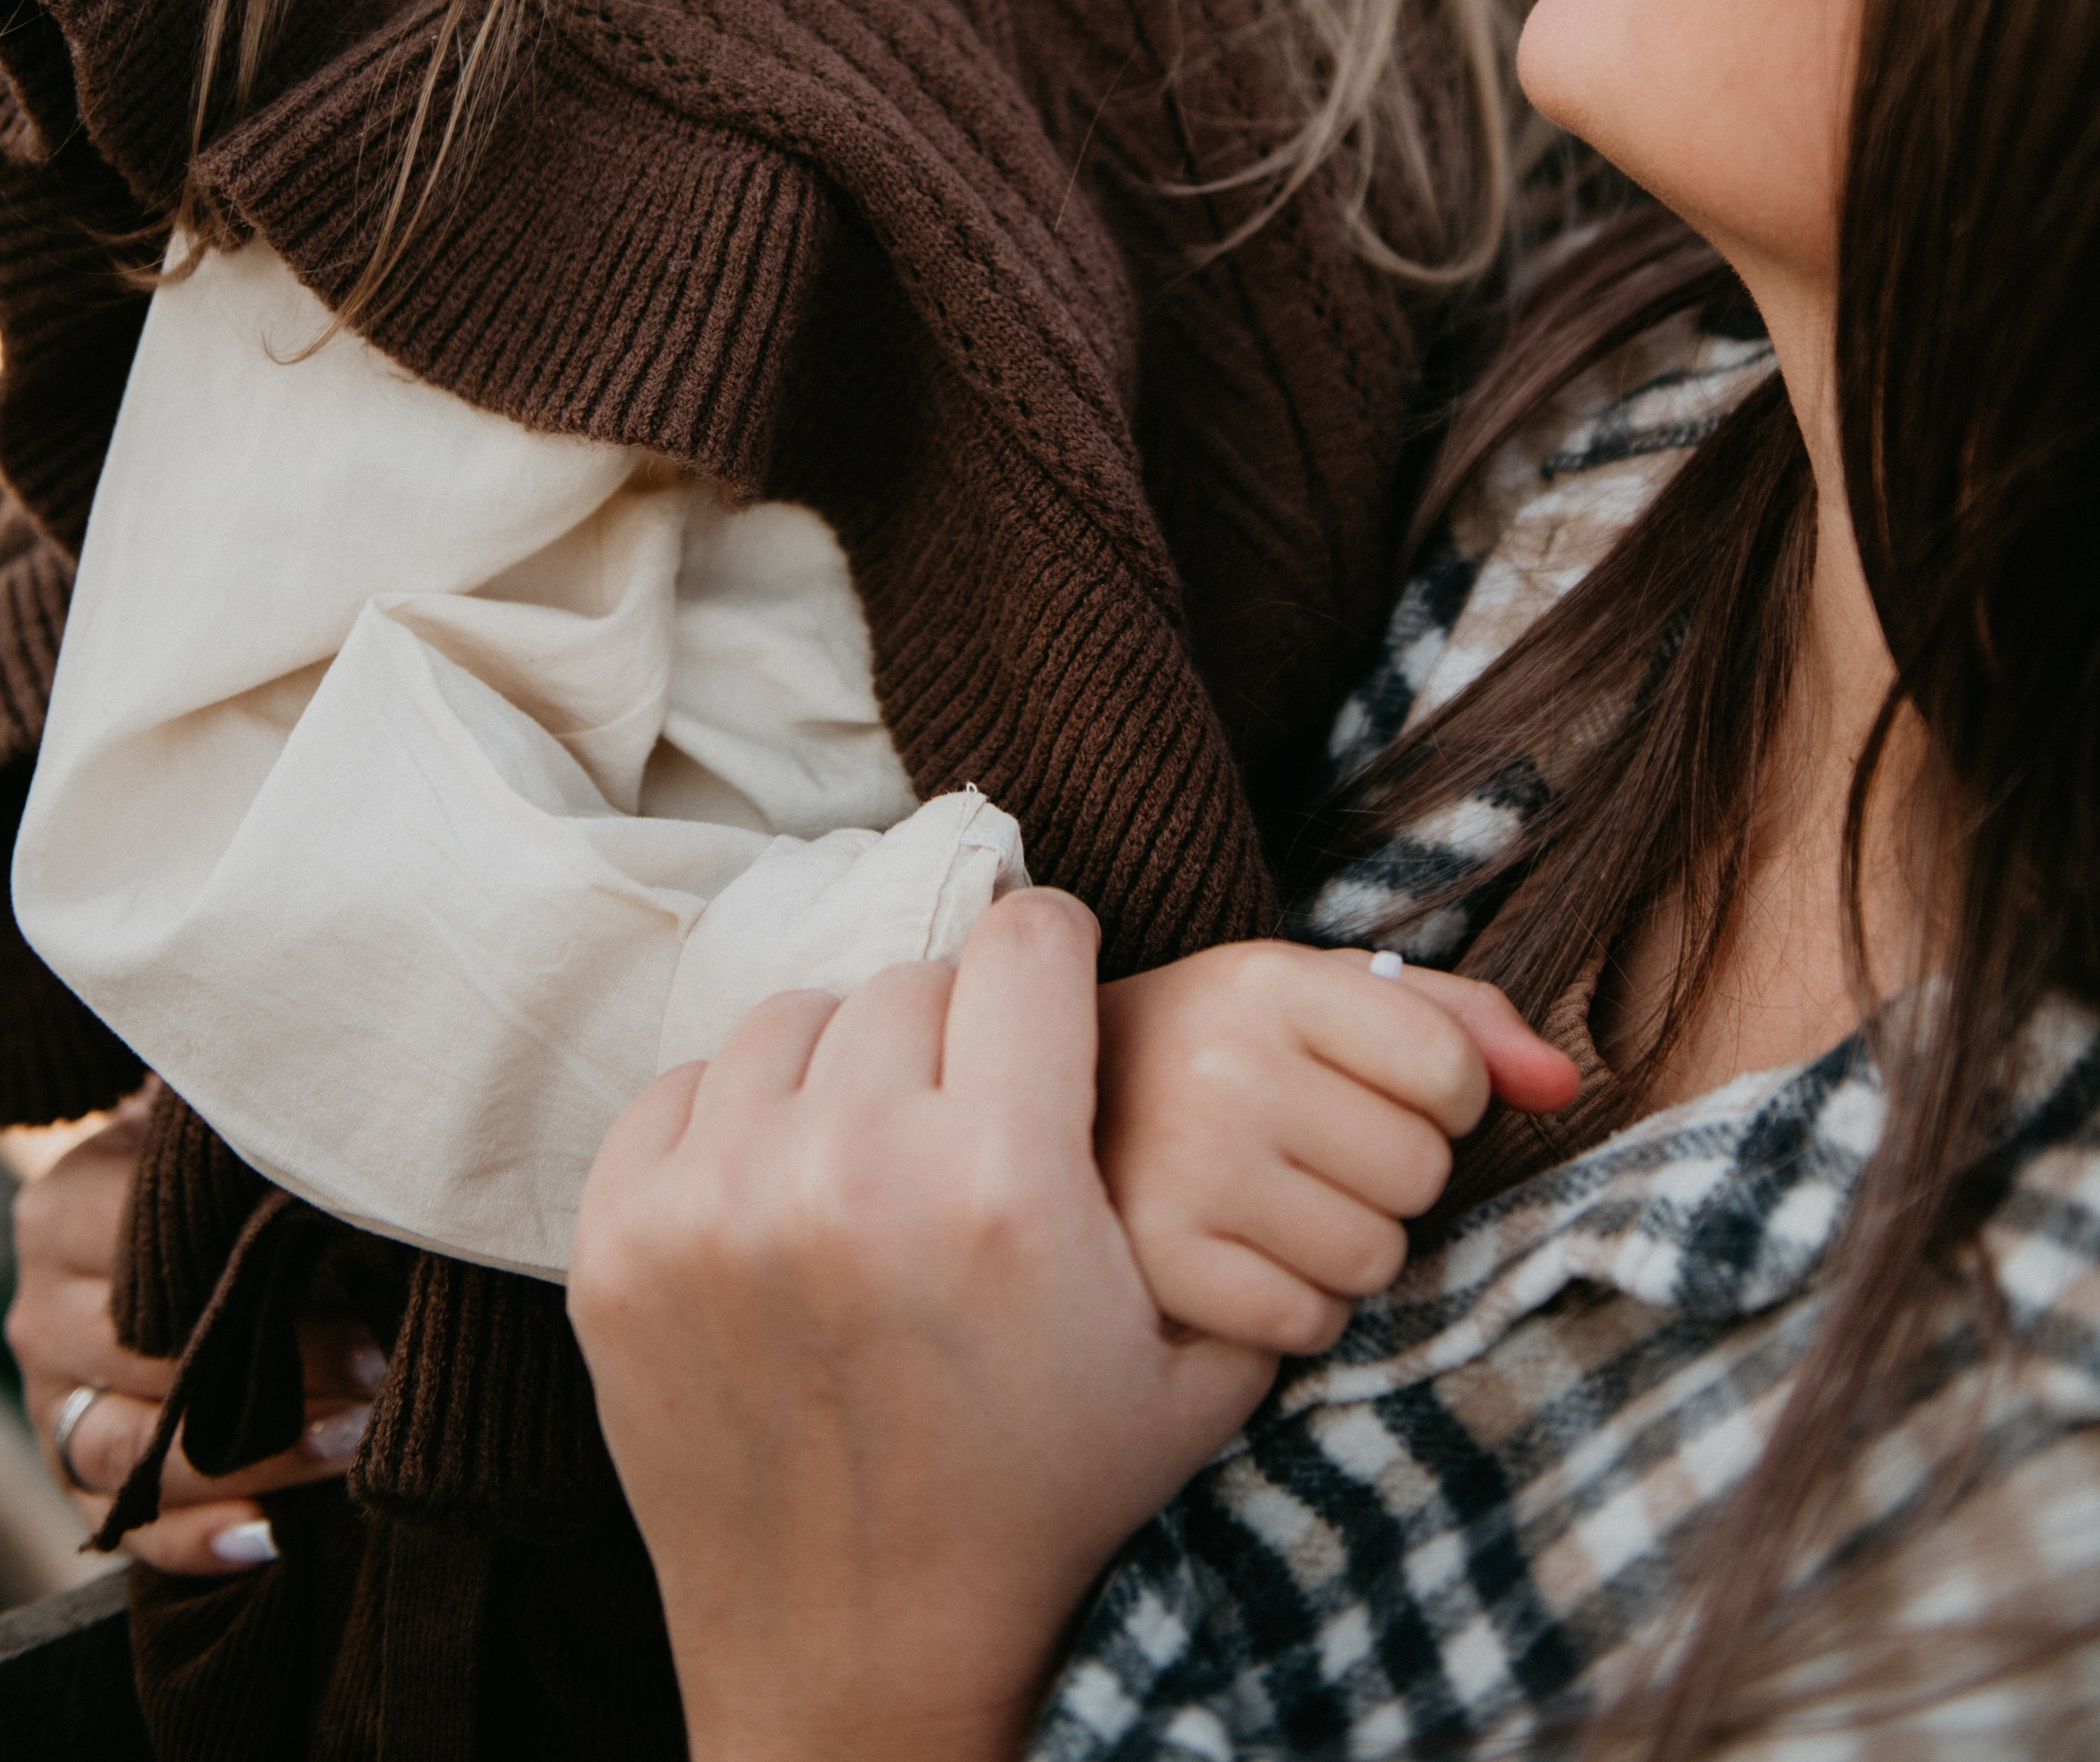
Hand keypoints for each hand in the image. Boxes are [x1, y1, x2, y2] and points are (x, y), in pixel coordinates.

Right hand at [5, 1088, 387, 1574]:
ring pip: (130, 1455)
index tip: (369, 1304)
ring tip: (349, 1444)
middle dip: (278, 1379)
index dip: (266, 1290)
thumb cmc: (210, 1171)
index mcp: (65, 1214)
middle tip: (379, 1376)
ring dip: (249, 1461)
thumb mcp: (216, 1141)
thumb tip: (361, 1193)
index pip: (156, 1267)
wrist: (163, 1217)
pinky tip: (269, 1538)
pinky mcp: (71, 1477)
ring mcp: (52, 1401)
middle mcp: (43, 1313)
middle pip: (150, 1366)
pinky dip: (194, 1541)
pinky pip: (121, 1529)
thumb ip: (257, 1159)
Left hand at [571, 889, 1272, 1761]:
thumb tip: (1209, 1039)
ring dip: (843, 1070)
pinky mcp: (619, 1246)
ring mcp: (716, 1207)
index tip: (1050, 1000)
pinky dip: (737, 1123)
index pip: (1027, 938)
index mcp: (1001, 1182)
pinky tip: (785, 1197)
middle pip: (913, 980)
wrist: (860, 1665)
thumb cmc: (1041, 1505)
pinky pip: (683, 1089)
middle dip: (957, 1034)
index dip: (1054, 961)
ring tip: (875, 1156)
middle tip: (971, 1117)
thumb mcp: (1194, 1362)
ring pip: (793, 1019)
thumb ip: (1218, 1192)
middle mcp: (850, 1172)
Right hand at [1096, 942, 1581, 1351]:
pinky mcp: (1161, 1267)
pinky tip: (1247, 1259)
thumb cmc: (1214, 1053)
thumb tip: (1568, 1085)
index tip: (1375, 1091)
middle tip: (1313, 1151)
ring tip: (1280, 1205)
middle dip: (1390, 1175)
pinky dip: (1296, 1309)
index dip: (1441, 1097)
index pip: (1452, 1073)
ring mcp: (1186, 1172)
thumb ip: (1459, 1022)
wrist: (1039, 1111)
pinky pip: (1308, 1324)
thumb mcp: (1319, 999)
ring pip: (1373, 1258)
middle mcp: (1225, 1069)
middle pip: (1421, 1173)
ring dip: (1348, 1248)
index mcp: (1267, 981)